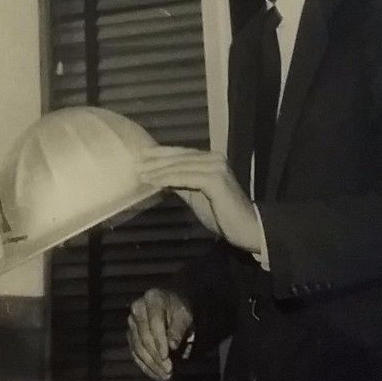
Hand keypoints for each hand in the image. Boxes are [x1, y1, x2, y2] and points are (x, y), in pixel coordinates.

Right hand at [127, 287, 192, 380]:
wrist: (171, 307)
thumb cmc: (179, 310)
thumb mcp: (185, 315)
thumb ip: (179, 328)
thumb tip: (172, 345)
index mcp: (153, 298)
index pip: (154, 322)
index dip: (160, 341)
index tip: (167, 356)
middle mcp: (137, 308)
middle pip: (144, 336)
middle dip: (156, 356)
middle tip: (169, 371)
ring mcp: (131, 322)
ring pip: (138, 347)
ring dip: (151, 364)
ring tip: (165, 376)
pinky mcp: (130, 334)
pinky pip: (134, 352)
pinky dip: (145, 366)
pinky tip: (156, 375)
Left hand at [138, 145, 263, 255]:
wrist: (245, 227)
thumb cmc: (221, 213)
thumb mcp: (195, 195)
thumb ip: (180, 183)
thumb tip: (159, 176)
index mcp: (211, 159)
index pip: (182, 153)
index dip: (161, 153)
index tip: (141, 155)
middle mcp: (214, 158)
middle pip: (179, 157)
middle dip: (156, 161)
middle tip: (136, 164)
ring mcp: (216, 167)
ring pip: (181, 166)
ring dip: (159, 171)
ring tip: (142, 175)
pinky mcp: (215, 180)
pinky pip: (186, 177)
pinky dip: (169, 179)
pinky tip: (155, 183)